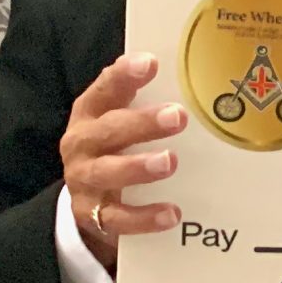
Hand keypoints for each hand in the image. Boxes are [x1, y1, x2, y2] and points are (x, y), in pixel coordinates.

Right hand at [61, 52, 186, 271]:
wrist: (88, 201)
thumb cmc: (117, 148)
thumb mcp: (123, 121)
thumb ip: (148, 102)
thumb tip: (198, 78)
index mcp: (91, 114)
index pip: (105, 90)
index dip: (124, 76)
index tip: (150, 63)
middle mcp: (83, 144)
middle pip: (108, 130)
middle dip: (142, 123)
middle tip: (177, 117)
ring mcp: (85, 181)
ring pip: (108, 173)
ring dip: (139, 167)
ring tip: (169, 161)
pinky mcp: (94, 216)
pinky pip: (118, 219)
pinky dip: (144, 217)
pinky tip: (171, 214)